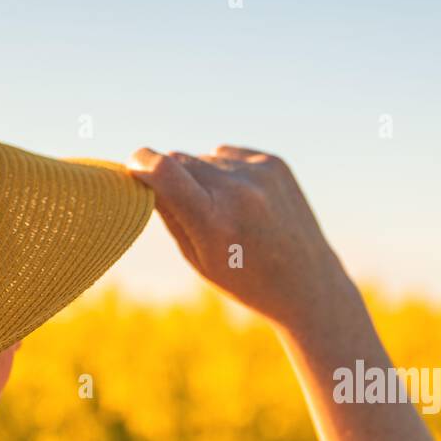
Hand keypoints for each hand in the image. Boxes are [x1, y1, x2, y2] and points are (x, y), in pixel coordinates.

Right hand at [128, 145, 355, 332]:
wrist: (308, 285)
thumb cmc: (245, 279)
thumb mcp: (197, 259)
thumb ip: (168, 213)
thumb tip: (141, 173)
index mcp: (214, 221)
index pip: (162, 169)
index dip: (140, 163)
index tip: (133, 169)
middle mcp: (239, 192)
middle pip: (180, 159)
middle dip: (173, 177)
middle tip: (189, 209)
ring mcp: (261, 174)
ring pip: (205, 158)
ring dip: (204, 178)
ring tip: (228, 213)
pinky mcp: (275, 164)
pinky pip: (229, 155)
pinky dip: (227, 172)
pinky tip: (246, 203)